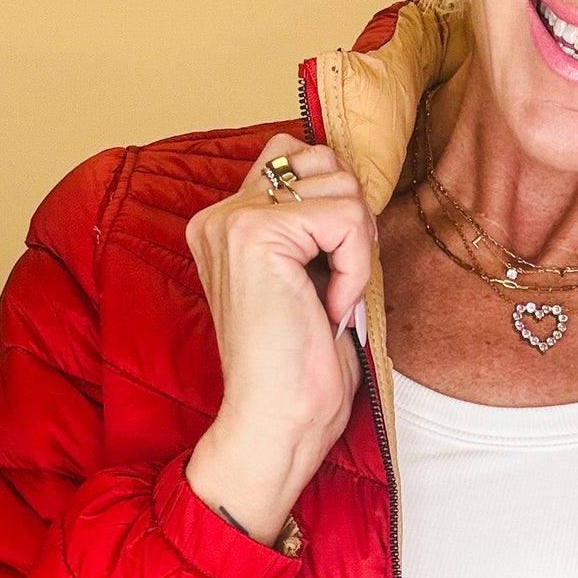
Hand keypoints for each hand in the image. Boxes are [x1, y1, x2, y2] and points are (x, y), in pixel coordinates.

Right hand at [183, 136, 375, 544]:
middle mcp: (221, 214)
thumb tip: (353, 182)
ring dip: (357, 246)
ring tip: (331, 298)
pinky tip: (331, 307)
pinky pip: (344, 218)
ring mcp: (233, 219)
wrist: (276, 420)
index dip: (339, 209)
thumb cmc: (301, 368)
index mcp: (228, 223)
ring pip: (339, 182)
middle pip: (322, 158)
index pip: (298, 157)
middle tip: (340, 282)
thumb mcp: (311, 278)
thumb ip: (315, 226)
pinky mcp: (256, 233)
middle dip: (353, 219)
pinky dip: (356, 266)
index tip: (336, 272)